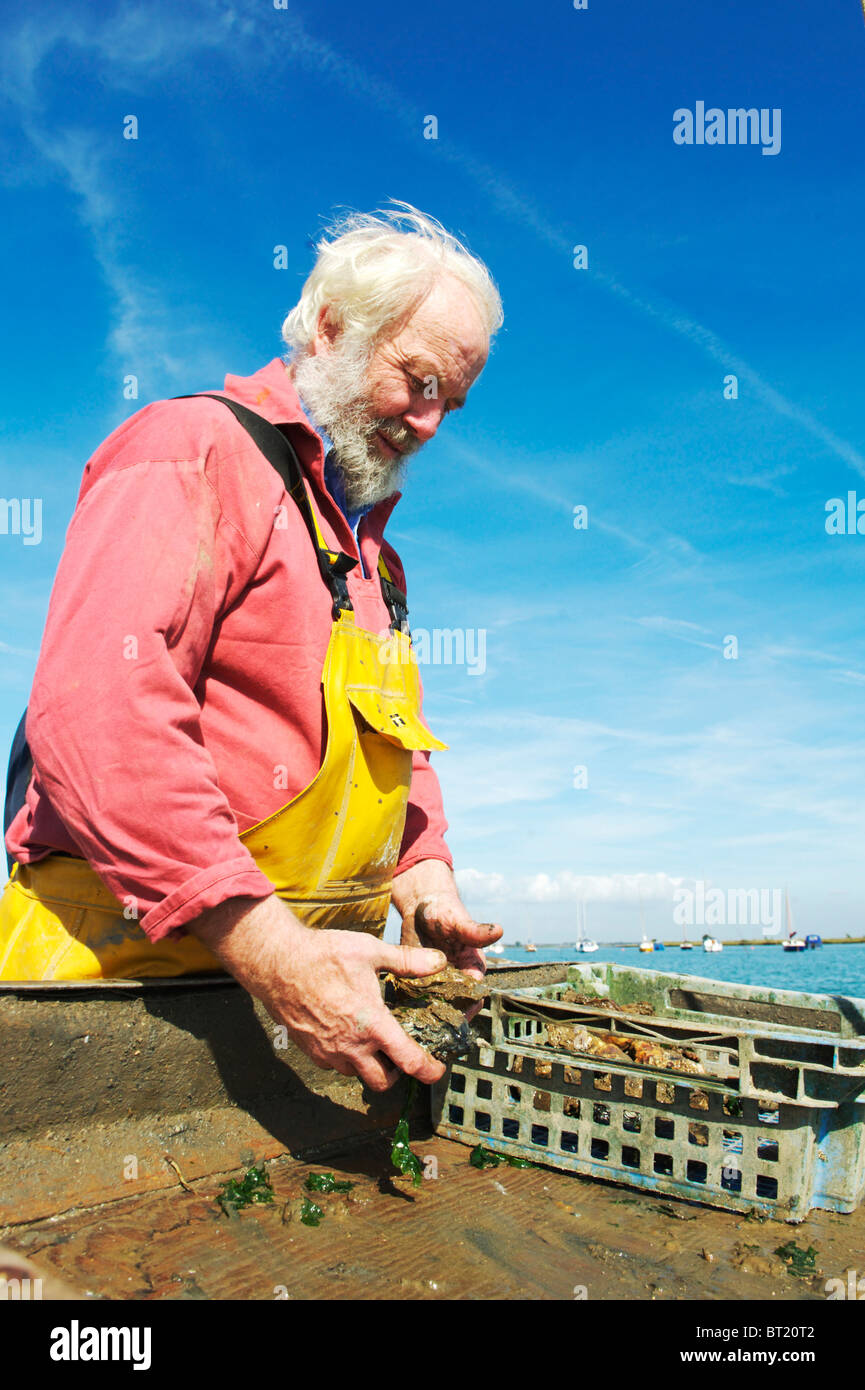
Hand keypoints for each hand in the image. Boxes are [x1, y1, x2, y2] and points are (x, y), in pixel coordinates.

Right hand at [187, 893, 448, 1090]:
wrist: (278, 963)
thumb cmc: (324, 954)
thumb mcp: (371, 951)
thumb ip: (407, 961)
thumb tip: (439, 962)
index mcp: (372, 1024)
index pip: (409, 1062)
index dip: (429, 1071)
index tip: (437, 1069)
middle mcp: (351, 1046)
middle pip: (383, 1083)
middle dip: (397, 1074)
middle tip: (400, 1054)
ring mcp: (328, 1052)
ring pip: (357, 1074)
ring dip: (369, 1065)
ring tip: (373, 1040)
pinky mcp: (311, 1050)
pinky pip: (334, 1065)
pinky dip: (346, 1057)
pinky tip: (346, 1032)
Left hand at [391, 861, 502, 1016]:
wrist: (420, 907)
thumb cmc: (444, 910)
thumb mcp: (457, 921)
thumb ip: (475, 931)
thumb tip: (499, 930)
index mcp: (473, 967)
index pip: (474, 995)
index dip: (465, 1007)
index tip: (451, 1015)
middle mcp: (458, 978)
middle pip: (455, 1006)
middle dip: (445, 1016)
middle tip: (430, 1025)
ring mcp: (438, 982)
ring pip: (436, 1006)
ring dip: (428, 1016)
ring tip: (415, 1023)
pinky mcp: (420, 981)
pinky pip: (418, 1000)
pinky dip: (412, 1007)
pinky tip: (401, 1012)